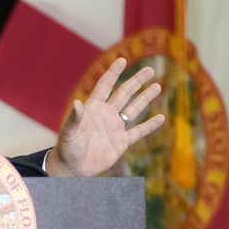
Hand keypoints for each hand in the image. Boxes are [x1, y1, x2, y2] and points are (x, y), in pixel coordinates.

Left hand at [46, 57, 164, 176]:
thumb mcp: (70, 131)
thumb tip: (77, 103)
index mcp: (93, 108)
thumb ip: (75, 118)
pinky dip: (150, 126)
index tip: (122, 60)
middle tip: (150, 70)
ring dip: (145, 98)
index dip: (113, 73)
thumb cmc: (67, 147)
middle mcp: (106, 115)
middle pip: (124, 94)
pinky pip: (138, 132)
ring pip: (133, 109)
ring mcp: (115, 128)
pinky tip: (161, 117)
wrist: (73, 167)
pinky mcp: (121, 143)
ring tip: (157, 86)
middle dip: (136, 81)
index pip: (105, 86)